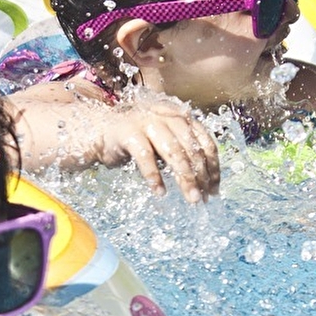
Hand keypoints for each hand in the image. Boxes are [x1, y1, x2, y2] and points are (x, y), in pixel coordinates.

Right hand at [10, 87, 221, 202]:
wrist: (99, 130)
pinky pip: (146, 158)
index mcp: (181, 117)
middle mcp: (167, 116)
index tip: (215, 189)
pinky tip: (160, 193)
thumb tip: (207, 181)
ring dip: (185, 179)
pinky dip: (154, 177)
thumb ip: (183, 153)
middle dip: (201, 177)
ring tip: (191, 200)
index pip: (205, 142)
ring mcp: (148, 122)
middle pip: (192, 149)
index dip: (213, 167)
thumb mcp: (164, 143)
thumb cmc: (137, 140)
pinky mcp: (129, 132)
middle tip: (205, 199)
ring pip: (174, 153)